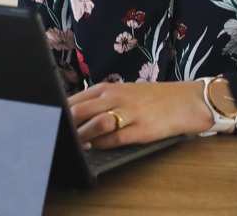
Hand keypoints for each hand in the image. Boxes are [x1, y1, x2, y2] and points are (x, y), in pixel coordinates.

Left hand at [67, 80, 212, 149]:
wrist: (185, 101)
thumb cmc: (150, 98)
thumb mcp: (121, 92)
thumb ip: (99, 102)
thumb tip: (73, 114)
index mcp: (107, 89)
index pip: (75, 100)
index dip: (60, 113)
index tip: (51, 122)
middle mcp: (115, 98)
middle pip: (81, 110)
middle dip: (67, 125)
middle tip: (57, 135)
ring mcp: (129, 113)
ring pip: (97, 123)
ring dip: (82, 135)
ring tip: (72, 142)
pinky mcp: (142, 130)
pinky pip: (116, 138)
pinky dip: (101, 144)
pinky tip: (93, 148)